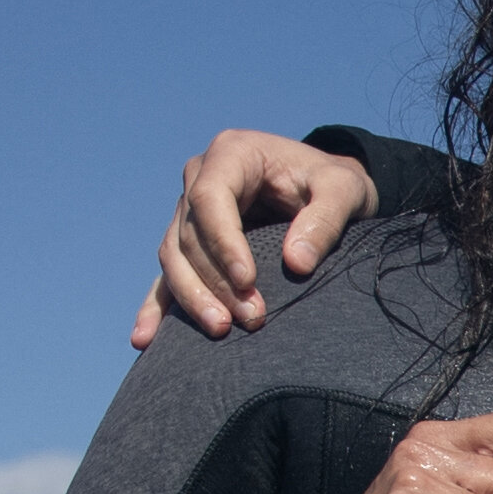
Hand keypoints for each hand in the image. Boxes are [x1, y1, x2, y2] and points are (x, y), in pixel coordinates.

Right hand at [130, 131, 383, 346]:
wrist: (327, 190)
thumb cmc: (335, 184)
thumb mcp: (346, 190)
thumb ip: (326, 219)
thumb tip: (297, 263)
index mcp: (231, 153)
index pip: (210, 199)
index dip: (222, 243)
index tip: (247, 282)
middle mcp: (200, 178)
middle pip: (188, 235)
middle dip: (215, 281)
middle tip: (251, 319)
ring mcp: (189, 212)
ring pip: (173, 257)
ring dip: (193, 297)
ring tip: (221, 330)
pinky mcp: (190, 243)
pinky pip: (167, 275)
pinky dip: (157, 308)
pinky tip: (146, 339)